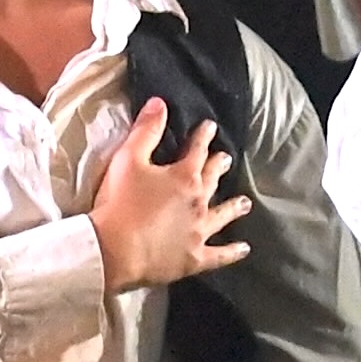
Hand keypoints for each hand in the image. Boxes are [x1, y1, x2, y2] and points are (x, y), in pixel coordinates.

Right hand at [89, 97, 252, 290]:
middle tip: (226, 158)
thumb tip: (160, 103)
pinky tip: (243, 249)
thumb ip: (146, 130)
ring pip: (222, 216)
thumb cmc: (120, 202)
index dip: (203, 136)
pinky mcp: (194, 258)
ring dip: (234, 208)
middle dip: (219, 167)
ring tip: (245, 203)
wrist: (116, 249)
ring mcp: (199, 231)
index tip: (210, 127)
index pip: (197, 150)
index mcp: (184, 176)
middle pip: (212, 180)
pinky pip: (219, 255)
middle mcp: (198, 202)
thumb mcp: (128, 159)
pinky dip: (232, 252)